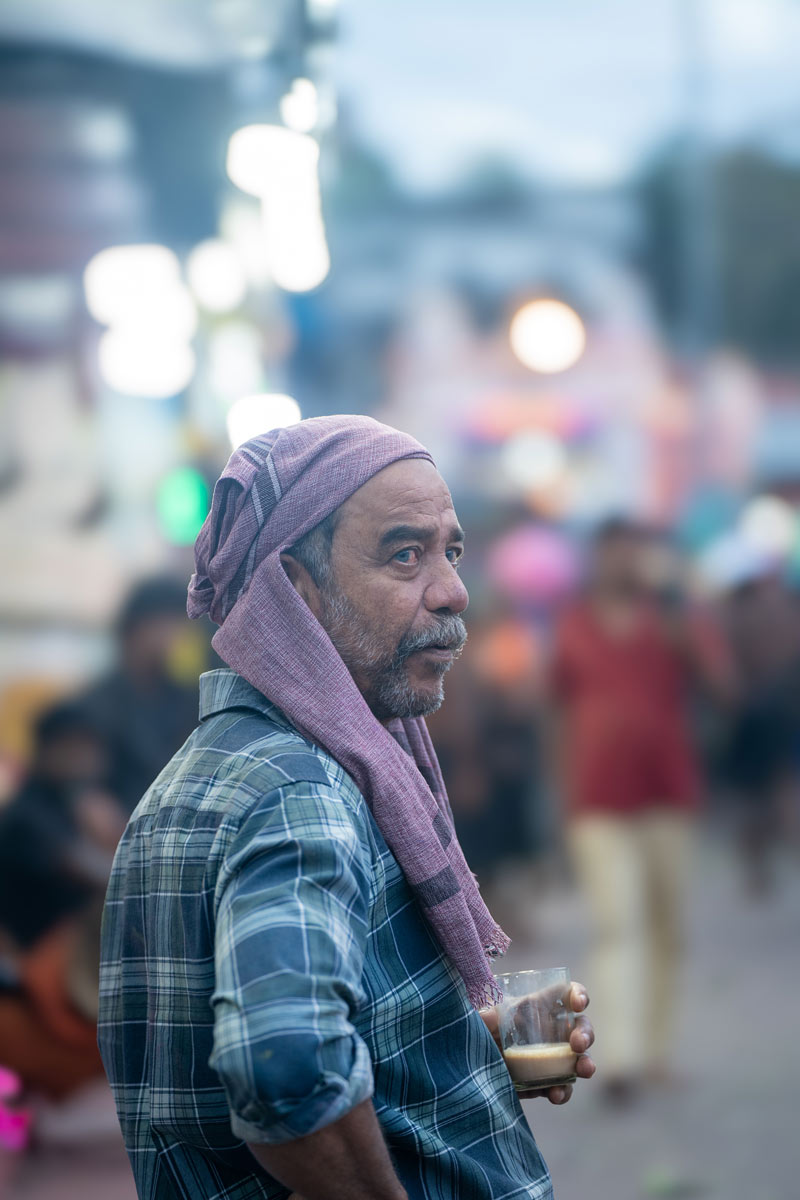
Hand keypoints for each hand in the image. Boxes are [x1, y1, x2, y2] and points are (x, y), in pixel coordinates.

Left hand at [480, 981, 594, 1105]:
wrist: (473, 1069)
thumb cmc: (480, 1032)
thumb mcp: (480, 1020)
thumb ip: (483, 1016)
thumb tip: (487, 1016)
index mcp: (537, 1007)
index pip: (565, 994)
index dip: (578, 995)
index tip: (579, 1004)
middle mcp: (550, 1031)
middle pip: (580, 1027)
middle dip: (586, 1034)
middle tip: (578, 1045)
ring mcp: (552, 1058)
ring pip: (579, 1059)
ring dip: (586, 1064)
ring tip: (583, 1071)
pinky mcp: (546, 1082)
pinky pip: (562, 1087)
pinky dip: (563, 1092)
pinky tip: (556, 1094)